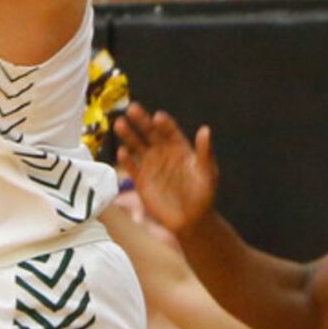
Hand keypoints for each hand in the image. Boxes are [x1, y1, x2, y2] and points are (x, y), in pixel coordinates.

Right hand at [113, 101, 218, 235]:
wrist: (192, 220)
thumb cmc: (204, 195)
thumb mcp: (208, 173)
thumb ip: (204, 151)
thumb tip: (205, 129)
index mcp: (180, 148)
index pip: (170, 131)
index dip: (164, 123)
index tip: (158, 116)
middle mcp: (163, 153)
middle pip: (150, 133)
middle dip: (141, 121)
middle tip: (132, 108)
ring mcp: (152, 165)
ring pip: (138, 146)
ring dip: (129, 135)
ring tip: (120, 123)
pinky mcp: (142, 180)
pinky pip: (132, 167)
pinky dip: (126, 159)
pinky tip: (121, 151)